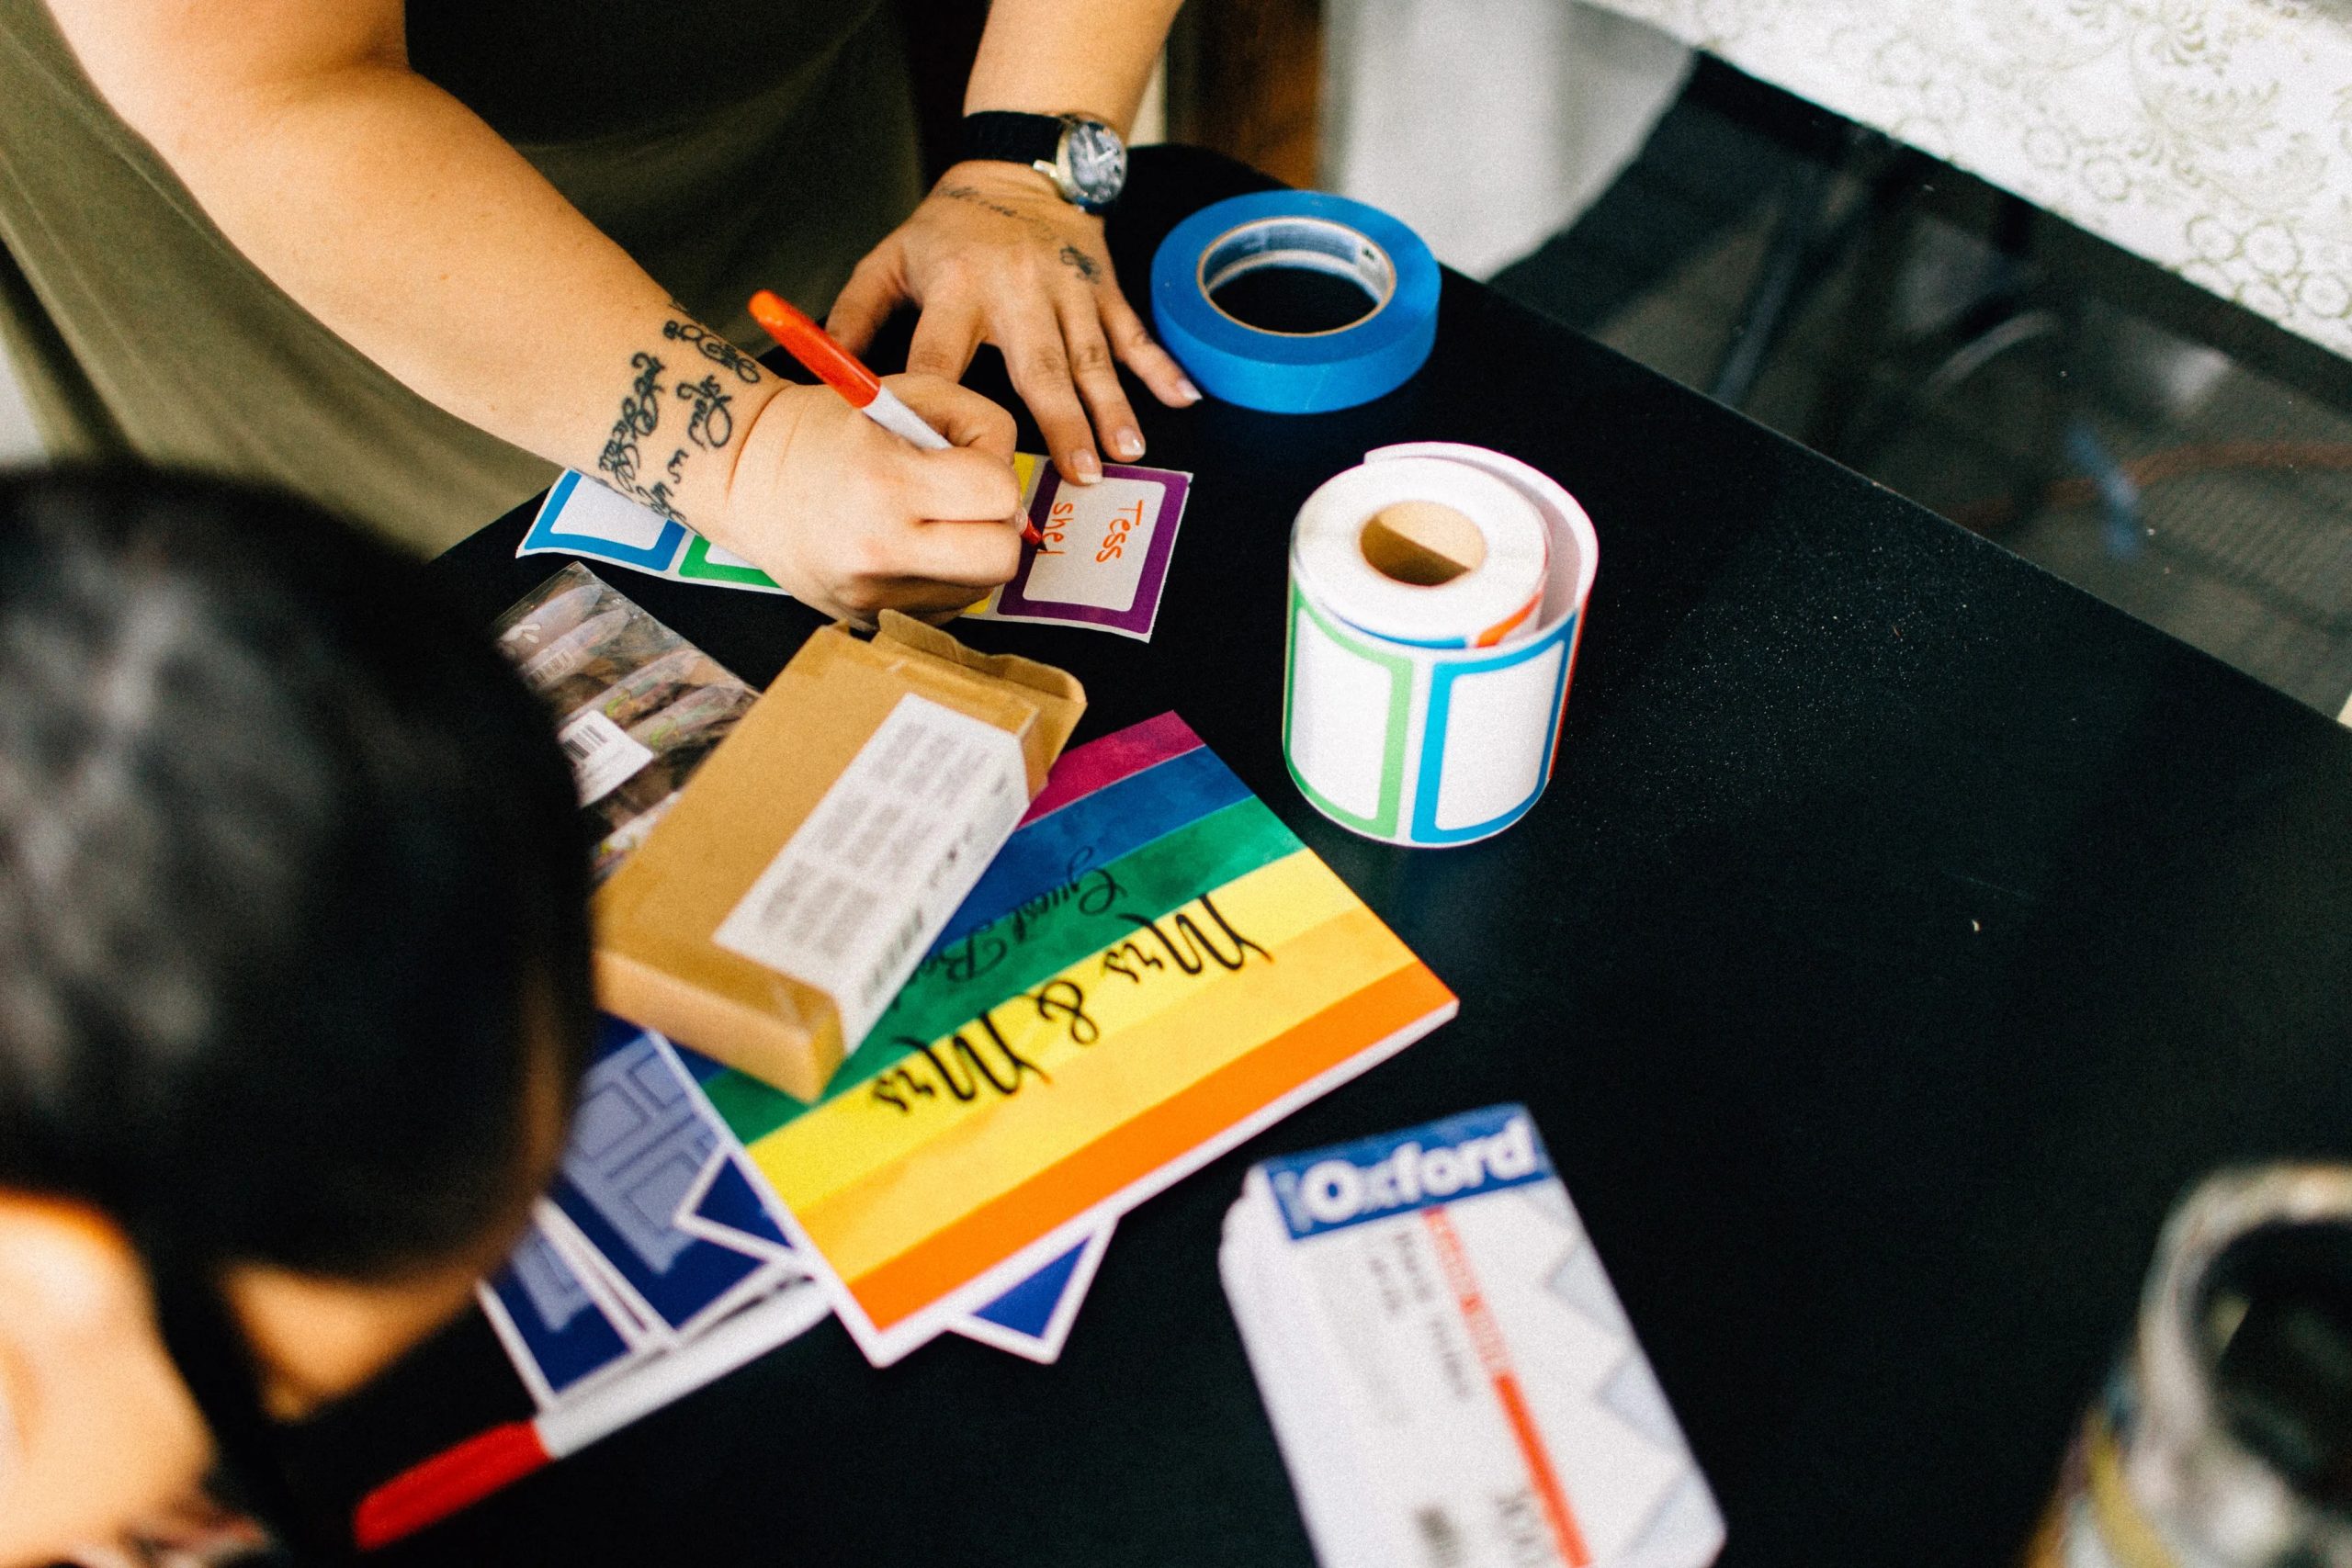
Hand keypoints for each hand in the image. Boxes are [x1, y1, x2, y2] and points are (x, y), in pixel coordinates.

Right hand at [711, 375, 1024, 623]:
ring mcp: (873, 593)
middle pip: (1001, 558)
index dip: (993, 471)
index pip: (998, 493)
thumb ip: (977, 423)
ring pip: (979, 589)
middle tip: (965, 503)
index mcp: (887, 483)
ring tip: (929, 521)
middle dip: (996, 526)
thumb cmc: (825, 428)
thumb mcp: (903, 394)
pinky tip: (910, 547)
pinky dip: (943, 578)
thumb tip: (1014, 488)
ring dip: (971, 554)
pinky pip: (946, 608)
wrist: (746, 475)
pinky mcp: (869, 618)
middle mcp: (880, 548)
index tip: (966, 462)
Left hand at [828, 161, 1199, 486]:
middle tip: (1078, 473)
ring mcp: (1066, 289)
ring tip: (1126, 453)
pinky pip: (1134, 331)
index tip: (948, 458)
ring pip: (1092, 356)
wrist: (1016, 170)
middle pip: (1038, 366)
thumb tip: (828, 374)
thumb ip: (856, 314)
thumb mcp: (890, 257)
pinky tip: (1184, 399)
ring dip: (1112, 406)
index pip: (943, 356)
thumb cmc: (948, 227)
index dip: (941, 404)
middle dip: (1061, 422)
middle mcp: (1015, 289)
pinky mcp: (1103, 287)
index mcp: (957, 287)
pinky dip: (1162, 365)